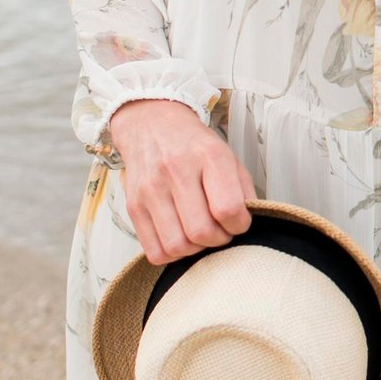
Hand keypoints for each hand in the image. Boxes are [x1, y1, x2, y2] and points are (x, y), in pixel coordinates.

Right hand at [109, 98, 255, 263]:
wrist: (151, 125)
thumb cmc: (193, 145)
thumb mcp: (228, 156)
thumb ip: (243, 190)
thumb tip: (247, 224)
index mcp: (208, 156)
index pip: (228, 209)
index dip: (239, 225)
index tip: (238, 221)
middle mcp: (176, 171)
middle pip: (201, 231)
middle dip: (218, 240)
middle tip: (220, 230)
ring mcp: (151, 189)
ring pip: (177, 246)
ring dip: (195, 249)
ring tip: (199, 233)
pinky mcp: (133, 206)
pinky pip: (155, 251)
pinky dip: (172, 253)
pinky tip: (179, 236)